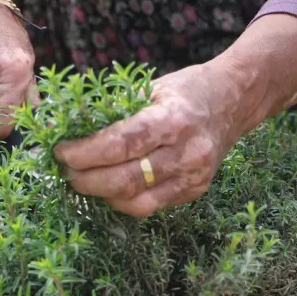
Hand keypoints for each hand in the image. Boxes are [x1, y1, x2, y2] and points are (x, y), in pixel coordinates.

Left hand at [52, 63, 244, 217]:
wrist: (234, 102)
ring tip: (82, 181)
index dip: (85, 153)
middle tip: (65, 171)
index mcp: (173, 119)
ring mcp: (193, 177)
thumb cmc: (186, 90)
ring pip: (135, 202)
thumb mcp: (151, 88)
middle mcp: (186, 152)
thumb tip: (67, 126)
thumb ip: (116, 110)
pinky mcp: (194, 192)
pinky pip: (150, 207)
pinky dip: (122, 201)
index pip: (120, 144)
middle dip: (86, 179)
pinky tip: (108, 188)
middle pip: (124, 179)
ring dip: (101, 195)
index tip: (62, 152)